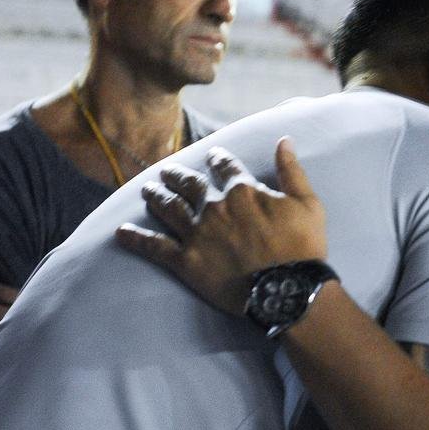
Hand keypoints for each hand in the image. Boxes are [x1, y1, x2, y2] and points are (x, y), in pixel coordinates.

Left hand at [116, 139, 327, 317]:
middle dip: (177, 175)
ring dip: (156, 196)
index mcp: (242, 191)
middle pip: (189, 184)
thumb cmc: (302, 247)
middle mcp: (214, 207)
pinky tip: (121, 232)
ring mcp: (197, 234)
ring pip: (169, 208)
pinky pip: (155, 247)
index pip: (225, 167)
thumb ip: (292, 170)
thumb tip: (283, 139)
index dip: (217, 159)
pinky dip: (137, 239)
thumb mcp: (307, 203)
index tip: (211, 156)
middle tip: (166, 170)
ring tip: (146, 189)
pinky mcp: (186, 261)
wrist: (287, 289)